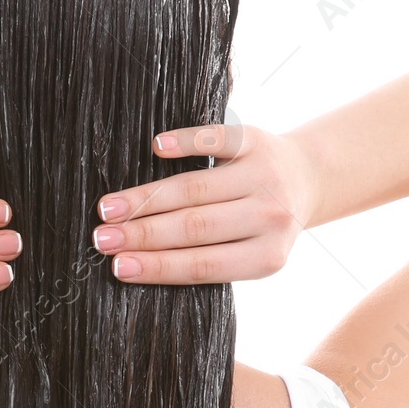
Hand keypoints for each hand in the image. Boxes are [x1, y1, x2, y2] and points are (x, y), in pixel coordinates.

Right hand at [91, 125, 315, 282]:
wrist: (307, 179)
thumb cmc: (261, 225)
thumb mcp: (249, 253)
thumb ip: (209, 259)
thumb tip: (135, 264)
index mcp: (266, 257)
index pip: (203, 265)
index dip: (157, 266)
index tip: (118, 267)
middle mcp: (269, 217)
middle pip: (195, 227)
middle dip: (142, 235)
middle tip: (101, 239)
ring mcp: (264, 176)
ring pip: (196, 188)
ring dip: (146, 198)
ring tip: (109, 208)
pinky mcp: (255, 140)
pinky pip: (217, 139)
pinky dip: (186, 142)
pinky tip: (157, 147)